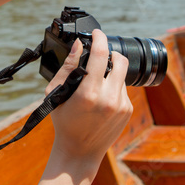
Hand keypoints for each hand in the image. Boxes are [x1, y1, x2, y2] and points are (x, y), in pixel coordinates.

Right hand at [46, 31, 131, 171]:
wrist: (80, 151)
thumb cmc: (64, 122)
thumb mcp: (56, 94)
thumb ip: (68, 67)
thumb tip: (79, 45)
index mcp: (89, 93)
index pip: (101, 54)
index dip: (99, 38)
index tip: (96, 33)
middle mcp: (109, 98)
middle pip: (120, 60)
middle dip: (111, 52)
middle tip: (101, 54)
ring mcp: (122, 105)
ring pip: (122, 75)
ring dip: (111, 71)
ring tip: (96, 82)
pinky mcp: (128, 110)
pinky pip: (123, 89)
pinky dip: (113, 86)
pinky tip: (101, 98)